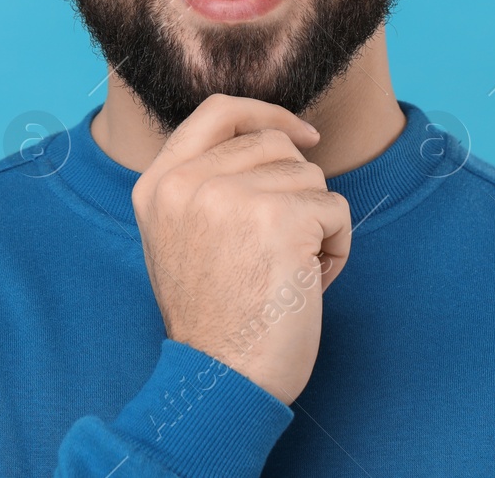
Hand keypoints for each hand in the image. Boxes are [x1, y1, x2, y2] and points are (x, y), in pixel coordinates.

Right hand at [130, 94, 351, 405]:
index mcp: (157, 185)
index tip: (303, 136)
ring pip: (310, 176)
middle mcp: (186, 183)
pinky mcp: (278, 219)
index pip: (219, 111)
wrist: (221, 382)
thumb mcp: (183, 238)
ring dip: (318, 223)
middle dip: (297, 189)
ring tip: (291, 272)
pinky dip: (337, 247)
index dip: (267, 114)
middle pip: (274, 143)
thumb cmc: (215, 321)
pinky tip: (309, 284)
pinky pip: (336, 209)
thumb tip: (275, 138)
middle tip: (287, 248)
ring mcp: (230, 196)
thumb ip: (206, 185)